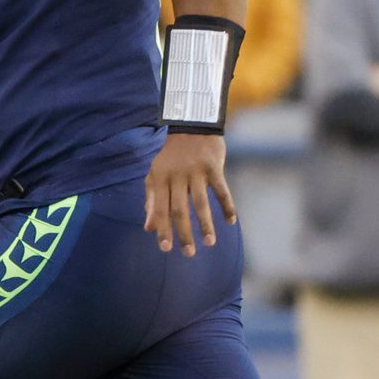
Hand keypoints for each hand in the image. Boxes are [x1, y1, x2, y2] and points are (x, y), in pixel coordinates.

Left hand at [143, 132, 236, 254]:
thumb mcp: (156, 173)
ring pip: (201, 203)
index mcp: (160, 178)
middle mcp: (177, 176)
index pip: (160, 208)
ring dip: (206, 225)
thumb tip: (148, 227)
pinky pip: (222, 190)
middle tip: (189, 253)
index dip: (162, 229)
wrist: (192, 125)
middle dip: (184, 233)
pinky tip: (230, 221)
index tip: (166, 248)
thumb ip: (151, 200)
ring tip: (209, 243)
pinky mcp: (213, 167)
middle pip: (179, 210)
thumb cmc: (172, 155)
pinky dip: (227, 206)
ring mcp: (196, 171)